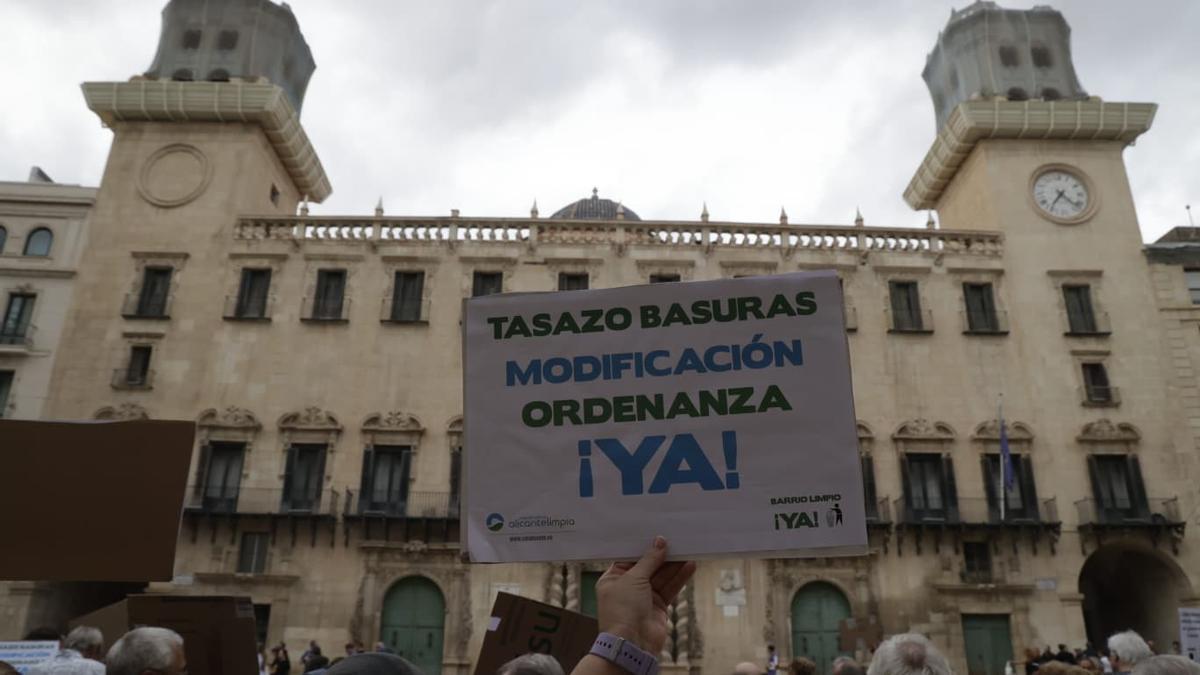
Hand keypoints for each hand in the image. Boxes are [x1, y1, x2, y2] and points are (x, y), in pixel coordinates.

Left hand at [596, 536, 696, 654]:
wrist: (632, 643)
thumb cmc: (622, 610)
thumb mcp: (633, 578)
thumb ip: (649, 560)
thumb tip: (659, 542)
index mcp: (613, 579)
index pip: (629, 558)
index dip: (643, 547)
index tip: (656, 534)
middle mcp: (628, 587)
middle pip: (648, 566)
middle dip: (661, 555)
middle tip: (676, 540)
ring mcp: (644, 597)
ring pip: (662, 576)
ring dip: (674, 565)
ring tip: (687, 550)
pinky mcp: (658, 606)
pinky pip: (670, 588)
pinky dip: (680, 577)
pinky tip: (689, 566)